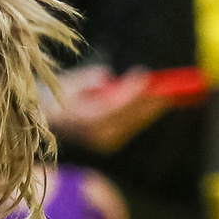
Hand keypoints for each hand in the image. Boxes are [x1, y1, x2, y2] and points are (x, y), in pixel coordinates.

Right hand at [45, 66, 167, 152]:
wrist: (48, 124)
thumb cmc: (59, 99)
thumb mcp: (67, 85)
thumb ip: (86, 81)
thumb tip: (107, 77)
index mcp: (83, 119)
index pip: (113, 105)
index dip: (131, 90)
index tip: (144, 75)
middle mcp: (97, 134)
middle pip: (129, 116)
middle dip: (149, 100)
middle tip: (167, 85)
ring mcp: (105, 141)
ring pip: (134, 122)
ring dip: (151, 107)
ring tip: (169, 93)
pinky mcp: (111, 142)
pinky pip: (132, 125)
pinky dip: (144, 114)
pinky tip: (157, 103)